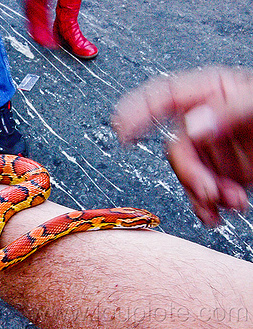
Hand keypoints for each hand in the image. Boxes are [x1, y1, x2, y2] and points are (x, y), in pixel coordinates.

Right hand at [112, 66, 252, 225]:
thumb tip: (194, 125)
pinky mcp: (226, 172)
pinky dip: (209, 206)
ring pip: (188, 175)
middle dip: (191, 175)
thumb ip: (231, 110)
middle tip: (210, 191)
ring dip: (203, 194)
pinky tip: (223, 211)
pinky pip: (204, 191)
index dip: (136, 112)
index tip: (120, 132)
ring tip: (228, 204)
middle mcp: (208, 121)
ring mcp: (216, 149)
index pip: (162, 97)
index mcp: (211, 94)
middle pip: (176, 148)